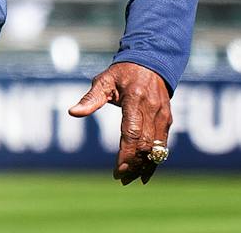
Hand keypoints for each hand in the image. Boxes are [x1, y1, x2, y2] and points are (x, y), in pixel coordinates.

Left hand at [67, 62, 171, 183]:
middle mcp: (152, 108)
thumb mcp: (104, 80)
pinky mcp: (168, 118)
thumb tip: (72, 112)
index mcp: (135, 99)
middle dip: (134, 164)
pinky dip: (155, 159)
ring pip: (156, 147)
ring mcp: (162, 114)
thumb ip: (90, 99)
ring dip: (145, 165)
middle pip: (145, 144)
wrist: (152, 60)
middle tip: (122, 178)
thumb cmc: (124, 72)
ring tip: (132, 179)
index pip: (132, 132)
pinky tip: (146, 172)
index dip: (126, 154)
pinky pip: (163, 143)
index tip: (118, 171)